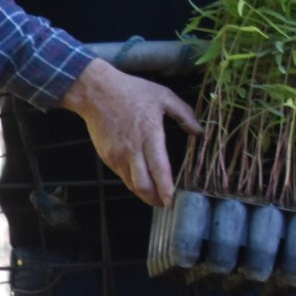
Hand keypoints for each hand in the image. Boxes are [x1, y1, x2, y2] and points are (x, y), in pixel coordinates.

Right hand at [59, 58, 202, 207]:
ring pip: (131, 183)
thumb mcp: (163, 96)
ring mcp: (117, 154)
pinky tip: (142, 182)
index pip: (159, 168)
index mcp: (149, 134)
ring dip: (143, 194)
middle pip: (143, 184)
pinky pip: (121, 175)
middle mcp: (132, 149)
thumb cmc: (132, 92)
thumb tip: (200, 130)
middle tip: (165, 204)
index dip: (165, 188)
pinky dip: (132, 182)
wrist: (96, 92)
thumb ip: (184, 114)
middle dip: (155, 198)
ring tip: (155, 197)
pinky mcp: (106, 156)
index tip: (172, 200)